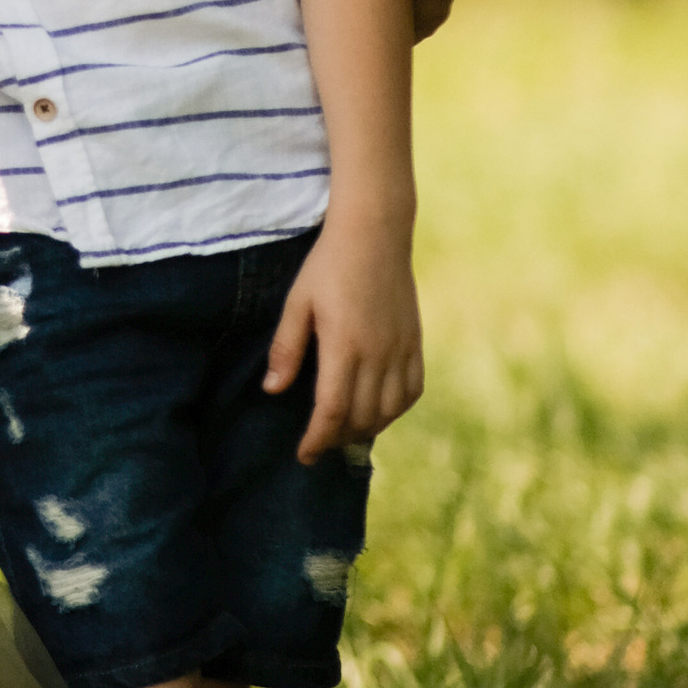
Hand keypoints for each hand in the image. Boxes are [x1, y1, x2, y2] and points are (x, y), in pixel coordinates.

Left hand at [264, 215, 424, 462]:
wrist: (375, 233)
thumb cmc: (328, 265)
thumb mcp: (297, 303)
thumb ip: (286, 349)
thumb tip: (272, 390)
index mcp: (344, 346)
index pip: (332, 411)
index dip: (317, 439)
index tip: (303, 455)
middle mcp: (378, 354)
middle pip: (361, 417)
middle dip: (337, 438)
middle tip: (317, 445)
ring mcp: (401, 349)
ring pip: (390, 410)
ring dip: (367, 428)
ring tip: (344, 432)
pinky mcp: (415, 342)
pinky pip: (412, 390)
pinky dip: (395, 409)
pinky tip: (378, 411)